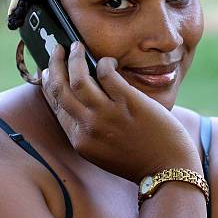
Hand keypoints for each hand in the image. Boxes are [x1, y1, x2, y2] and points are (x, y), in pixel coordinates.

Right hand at [41, 42, 200, 183]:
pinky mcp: (128, 102)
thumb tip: (84, 100)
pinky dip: (104, 62)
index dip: (48, 84)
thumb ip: (90, 131)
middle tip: (57, 49)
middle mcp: (88, 127)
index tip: (48, 70)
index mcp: (80, 141)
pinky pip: (107, 74)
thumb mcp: (104, 152)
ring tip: (77, 46)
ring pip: (79, 78)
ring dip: (75, 58)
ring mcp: (107, 114)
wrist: (169, 171)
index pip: (57, 106)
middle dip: (55, 65)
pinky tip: (108, 60)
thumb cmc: (140, 160)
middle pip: (60, 89)